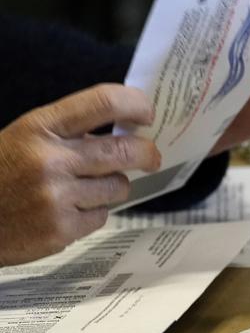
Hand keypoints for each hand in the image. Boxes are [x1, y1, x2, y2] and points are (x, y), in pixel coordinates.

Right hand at [0, 84, 160, 265]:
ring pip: (118, 186)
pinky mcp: (61, 230)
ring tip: (87, 188)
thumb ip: (69, 132)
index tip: (147, 113)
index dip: (136, 105)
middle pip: (126, 151)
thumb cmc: (0, 172)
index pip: (103, 103)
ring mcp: (57, 197)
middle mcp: (51, 160)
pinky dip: (92, 213)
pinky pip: (101, 216)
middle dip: (148, 153)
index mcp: (40, 127)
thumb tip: (125, 131)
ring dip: (113, 186)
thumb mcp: (24, 137)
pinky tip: (67, 210)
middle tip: (152, 158)